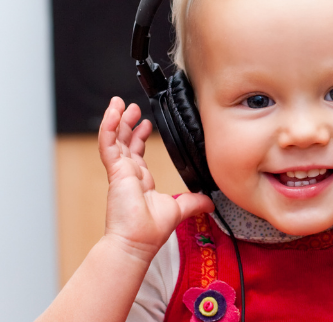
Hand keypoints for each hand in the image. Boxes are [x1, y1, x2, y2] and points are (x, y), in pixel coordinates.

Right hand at [98, 97, 213, 262]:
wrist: (138, 241)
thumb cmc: (151, 231)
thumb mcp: (180, 209)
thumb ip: (195, 202)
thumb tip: (211, 202)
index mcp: (141, 180)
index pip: (137, 152)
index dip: (139, 136)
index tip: (146, 122)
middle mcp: (129, 174)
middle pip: (124, 141)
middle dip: (127, 123)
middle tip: (131, 107)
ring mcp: (120, 172)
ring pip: (114, 139)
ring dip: (116, 120)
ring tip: (118, 103)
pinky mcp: (115, 172)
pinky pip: (108, 145)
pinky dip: (109, 128)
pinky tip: (113, 113)